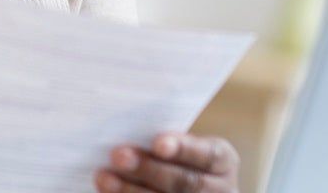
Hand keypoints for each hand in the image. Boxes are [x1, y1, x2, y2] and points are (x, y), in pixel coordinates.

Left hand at [95, 132, 239, 192]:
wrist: (189, 187)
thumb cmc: (177, 160)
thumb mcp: (183, 149)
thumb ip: (165, 144)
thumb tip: (128, 140)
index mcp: (224, 162)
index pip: (208, 155)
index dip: (184, 149)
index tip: (157, 143)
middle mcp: (222, 191)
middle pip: (184, 183)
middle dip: (149, 169)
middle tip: (118, 155)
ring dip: (131, 191)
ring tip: (103, 177)